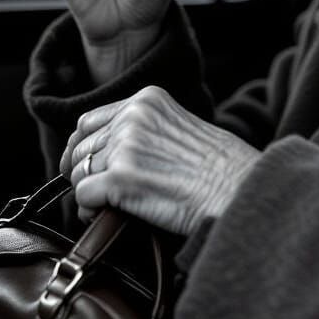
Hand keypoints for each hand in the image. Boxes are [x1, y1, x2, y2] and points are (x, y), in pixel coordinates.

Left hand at [61, 86, 260, 234]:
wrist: (240, 189)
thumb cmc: (223, 167)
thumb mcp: (182, 128)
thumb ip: (146, 129)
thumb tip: (110, 152)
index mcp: (147, 100)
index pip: (89, 121)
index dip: (82, 148)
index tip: (83, 167)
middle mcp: (133, 117)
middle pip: (80, 148)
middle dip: (84, 173)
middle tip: (98, 194)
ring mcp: (126, 146)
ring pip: (78, 172)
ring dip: (88, 193)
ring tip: (106, 207)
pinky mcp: (121, 178)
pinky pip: (83, 196)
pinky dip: (89, 212)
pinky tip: (106, 217)